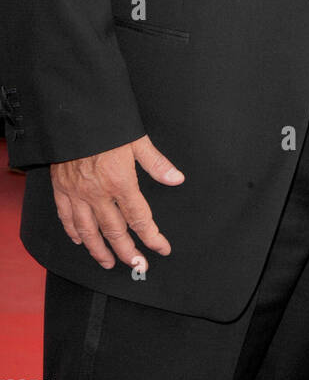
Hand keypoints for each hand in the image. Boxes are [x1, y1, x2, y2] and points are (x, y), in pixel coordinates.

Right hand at [50, 134, 184, 270]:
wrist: (73, 113)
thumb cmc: (107, 124)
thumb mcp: (137, 140)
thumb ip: (157, 164)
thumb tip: (176, 179)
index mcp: (120, 182)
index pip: (140, 218)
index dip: (153, 237)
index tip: (162, 248)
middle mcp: (98, 193)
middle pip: (115, 231)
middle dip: (128, 252)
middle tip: (137, 265)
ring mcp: (77, 193)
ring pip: (89, 231)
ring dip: (100, 250)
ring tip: (109, 262)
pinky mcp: (61, 188)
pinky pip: (66, 217)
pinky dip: (73, 232)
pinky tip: (80, 241)